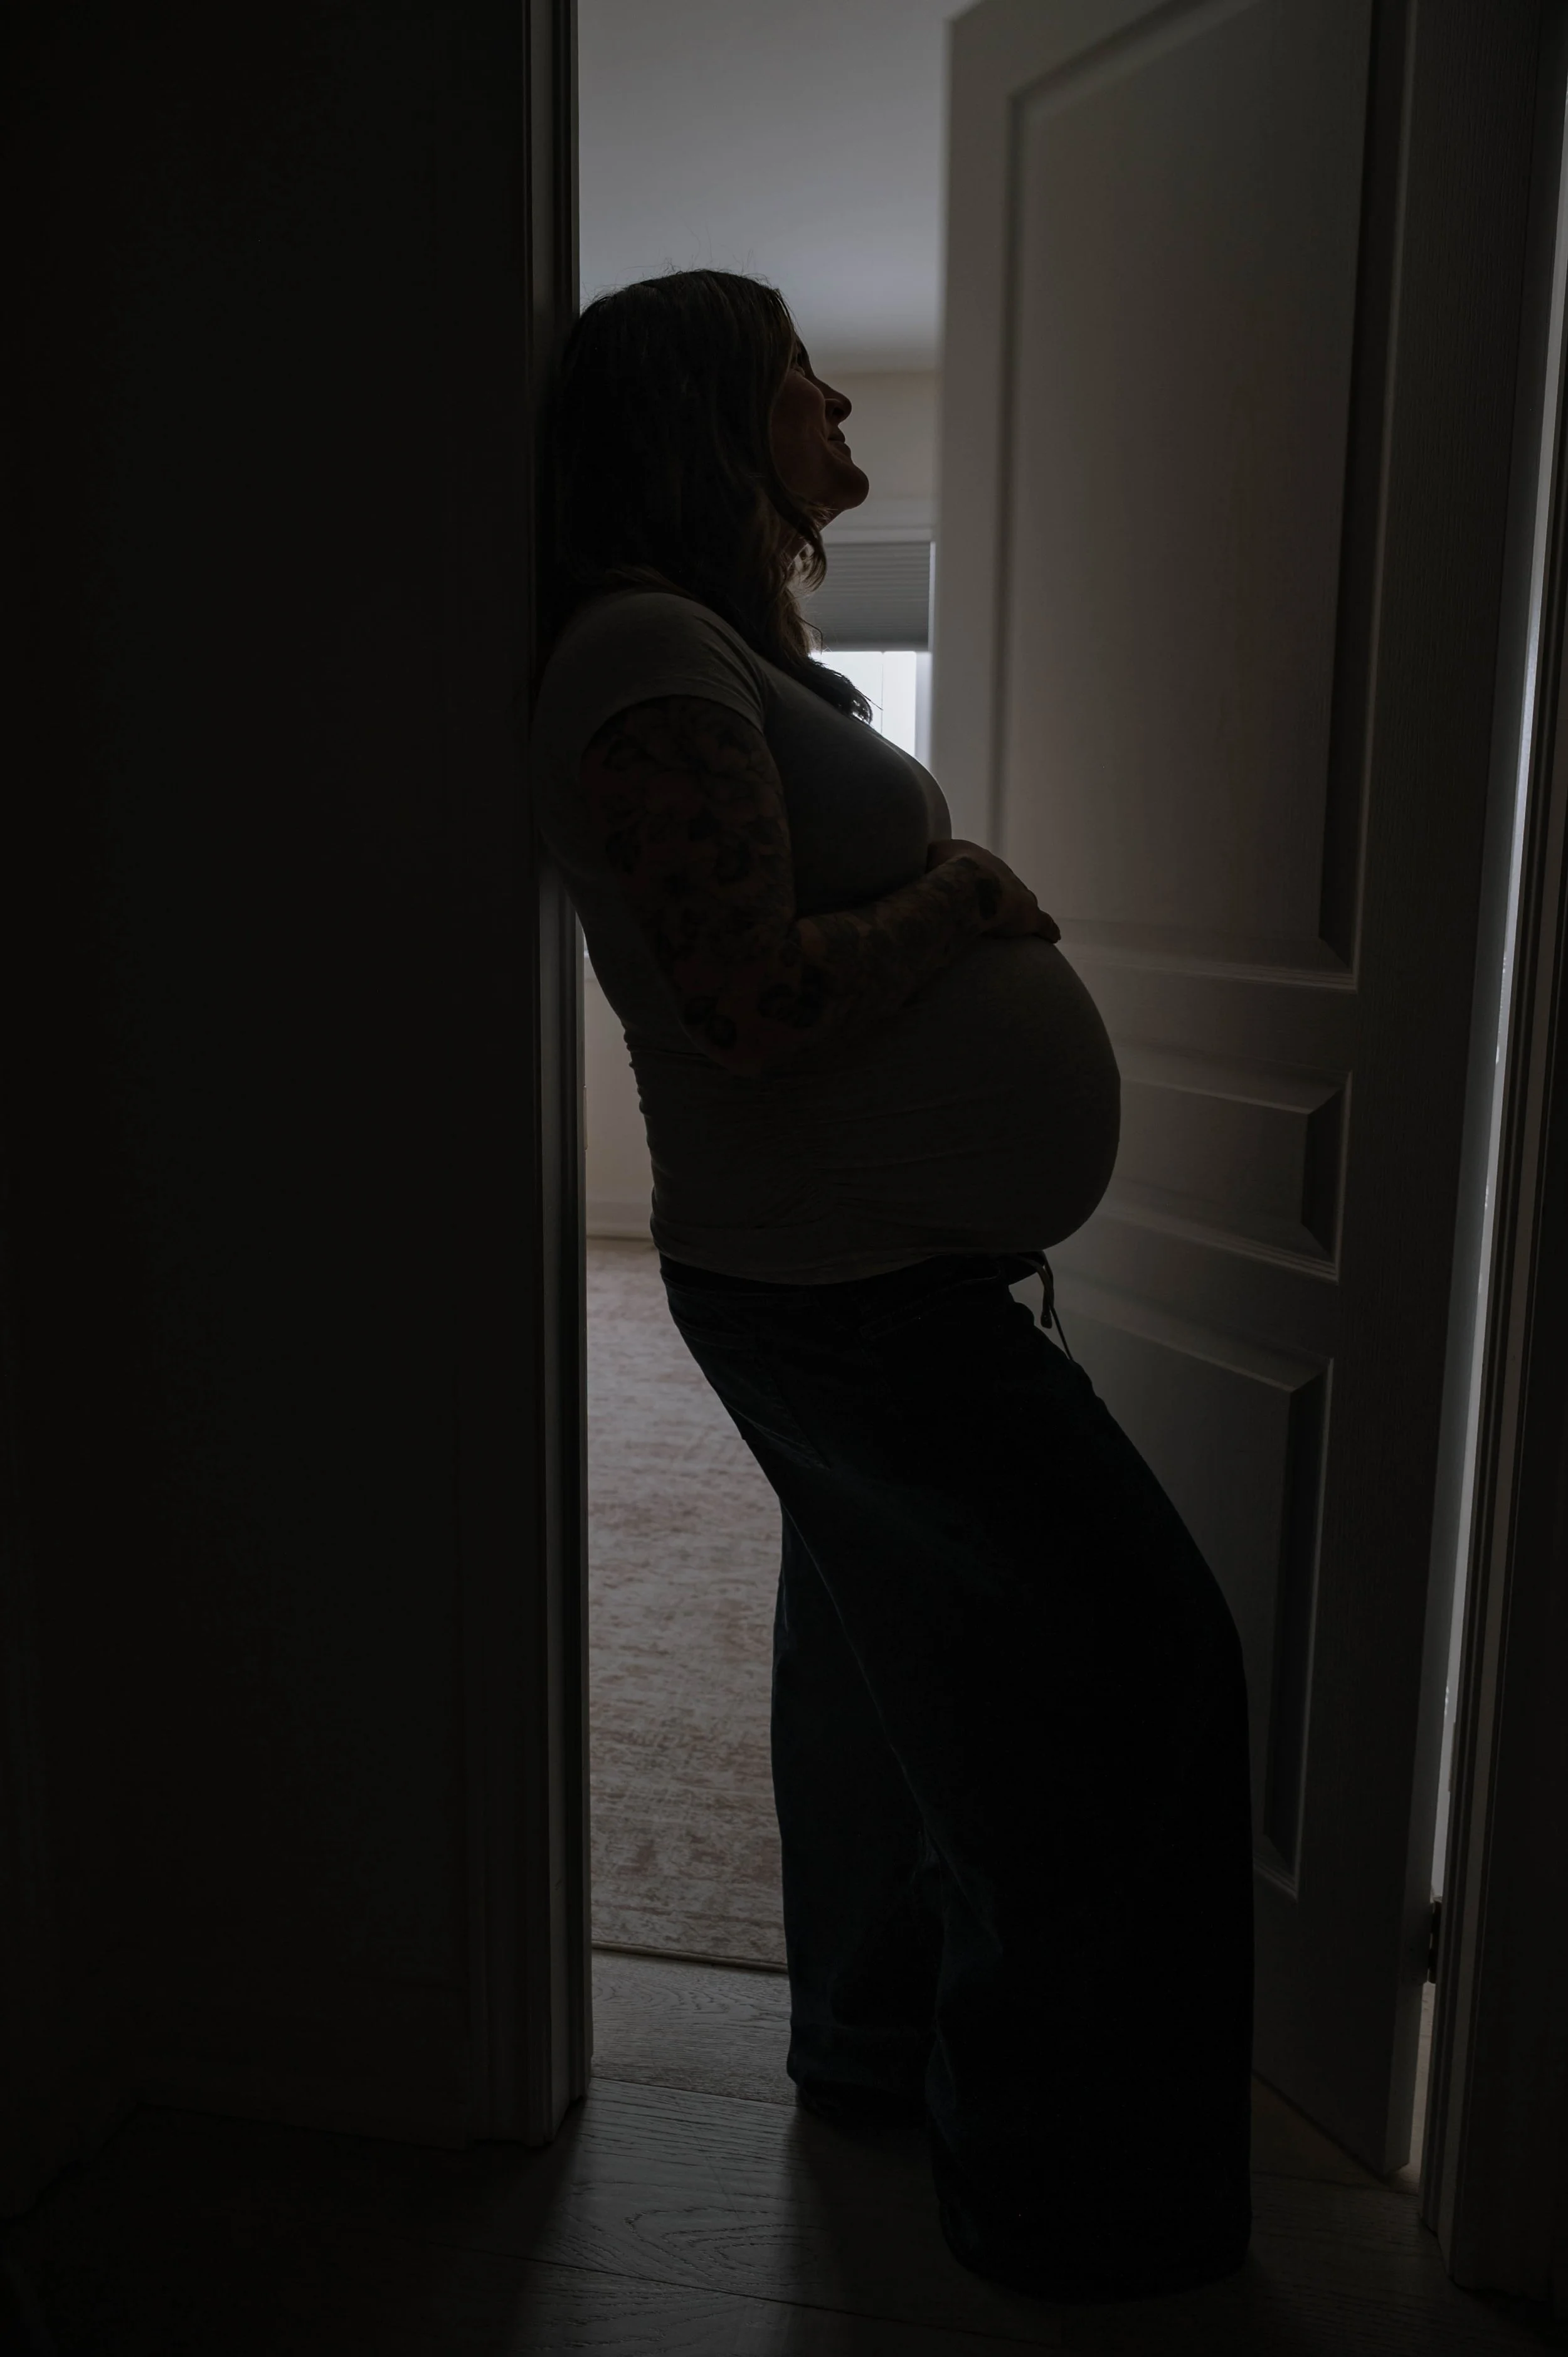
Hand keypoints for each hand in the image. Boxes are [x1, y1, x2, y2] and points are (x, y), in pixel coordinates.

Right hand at [925, 838, 1060, 941]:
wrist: (966, 884)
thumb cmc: (941, 872)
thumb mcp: (927, 857)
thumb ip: (925, 860)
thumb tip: (918, 868)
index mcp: (978, 857)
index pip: (978, 867)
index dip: (973, 878)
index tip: (969, 888)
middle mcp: (1001, 870)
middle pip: (1001, 881)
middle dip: (997, 892)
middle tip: (990, 906)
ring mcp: (1018, 891)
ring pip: (1022, 898)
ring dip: (1019, 909)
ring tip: (1015, 922)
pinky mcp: (1030, 914)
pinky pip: (1043, 923)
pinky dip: (1047, 930)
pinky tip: (1052, 937)